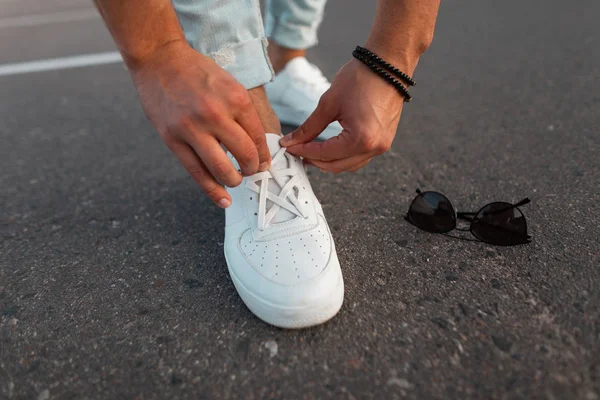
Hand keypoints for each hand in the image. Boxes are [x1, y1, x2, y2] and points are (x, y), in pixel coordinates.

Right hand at [130, 40, 270, 207]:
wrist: (160, 59)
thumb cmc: (197, 72)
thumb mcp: (230, 84)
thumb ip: (243, 113)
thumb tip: (258, 146)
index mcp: (236, 98)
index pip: (259, 137)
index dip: (265, 156)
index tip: (265, 164)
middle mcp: (216, 114)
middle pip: (245, 155)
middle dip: (253, 169)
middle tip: (251, 171)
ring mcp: (192, 128)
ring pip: (222, 169)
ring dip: (234, 180)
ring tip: (235, 179)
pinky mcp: (173, 139)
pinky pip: (197, 173)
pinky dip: (212, 190)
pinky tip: (223, 199)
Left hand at [280, 58, 406, 172]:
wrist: (388, 65)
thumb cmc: (360, 78)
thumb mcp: (328, 103)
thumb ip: (309, 127)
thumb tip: (290, 141)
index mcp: (360, 139)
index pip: (325, 154)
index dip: (303, 152)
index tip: (288, 148)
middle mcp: (374, 147)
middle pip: (336, 165)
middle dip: (314, 161)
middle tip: (296, 152)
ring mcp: (382, 146)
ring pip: (349, 165)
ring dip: (328, 161)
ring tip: (310, 152)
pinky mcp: (384, 141)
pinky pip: (359, 157)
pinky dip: (343, 156)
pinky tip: (329, 149)